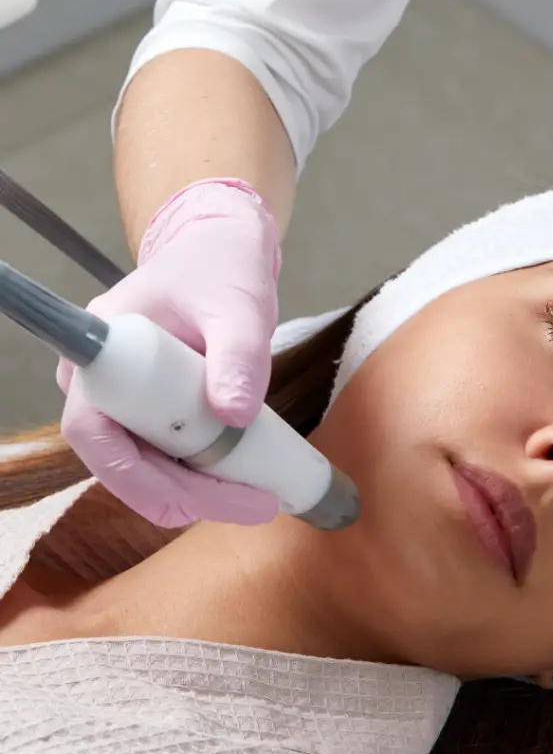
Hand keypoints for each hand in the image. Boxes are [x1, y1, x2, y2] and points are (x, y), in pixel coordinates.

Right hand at [57, 180, 281, 525]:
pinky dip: (203, 471)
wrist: (222, 247)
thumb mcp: (239, 308)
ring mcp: (125, 393)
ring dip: (198, 489)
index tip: (189, 506)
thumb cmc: (222, 266)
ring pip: (147, 460)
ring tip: (258, 499)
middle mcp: (102, 378)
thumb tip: (233, 416)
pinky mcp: (152, 403)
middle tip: (256, 505)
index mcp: (103, 347)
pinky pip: (167, 449)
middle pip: (124, 457)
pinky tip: (244, 483)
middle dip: (186, 493)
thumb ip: (237, 356)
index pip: (93, 430)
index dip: (134, 478)